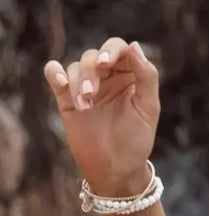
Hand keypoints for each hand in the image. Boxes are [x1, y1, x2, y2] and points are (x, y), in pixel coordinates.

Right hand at [42, 37, 160, 194]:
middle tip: (93, 93)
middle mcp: (107, 77)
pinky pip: (55, 74)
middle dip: (92, 70)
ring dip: (78, 82)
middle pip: (94, 55)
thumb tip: (134, 46)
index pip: (119, 49)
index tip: (107, 63)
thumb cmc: (135, 141)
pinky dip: (54, 72)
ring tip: (85, 106)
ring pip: (76, 66)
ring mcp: (86, 86)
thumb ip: (146, 77)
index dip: (112, 50)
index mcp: (129, 76)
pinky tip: (59, 81)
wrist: (115, 170)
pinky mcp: (67, 98)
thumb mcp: (148, 109)